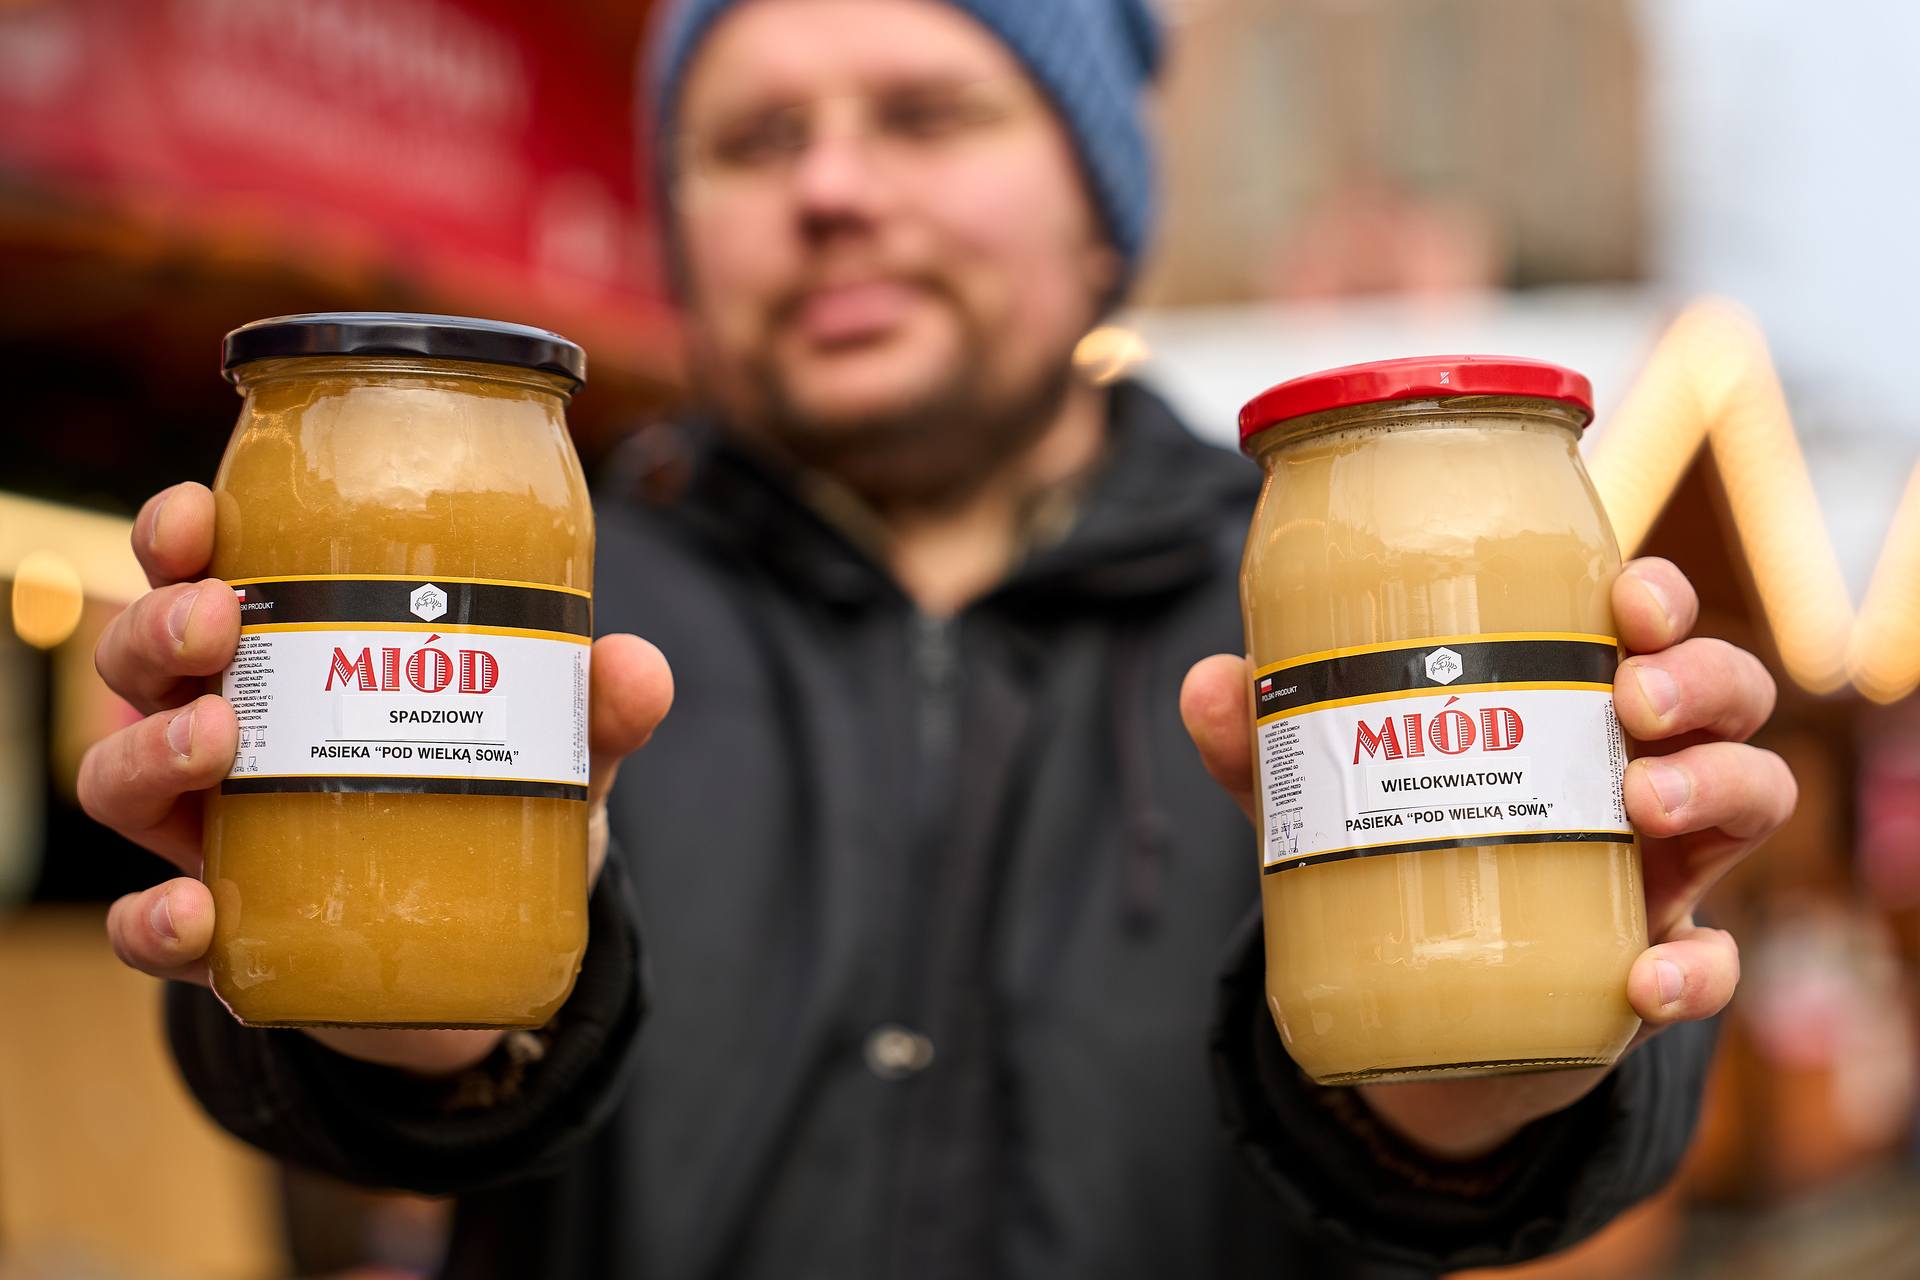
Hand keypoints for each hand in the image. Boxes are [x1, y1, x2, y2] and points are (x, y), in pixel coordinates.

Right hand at [78, 482, 672, 1075]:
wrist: (482, 946)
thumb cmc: (490, 799)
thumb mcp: (553, 746)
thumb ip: (595, 709)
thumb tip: (635, 666)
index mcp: (285, 651)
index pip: (199, 569)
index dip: (176, 534)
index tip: (199, 518)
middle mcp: (221, 730)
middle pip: (139, 657)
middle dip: (159, 625)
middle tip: (219, 618)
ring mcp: (206, 831)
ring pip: (115, 774)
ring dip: (149, 748)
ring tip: (217, 737)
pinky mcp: (220, 932)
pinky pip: (148, 930)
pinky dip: (153, 922)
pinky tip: (191, 912)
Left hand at [1179, 557, 1792, 1158]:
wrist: (1423, 996)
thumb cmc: (1394, 844)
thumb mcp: (1321, 790)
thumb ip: (1264, 743)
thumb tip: (1212, 684)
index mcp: (1569, 697)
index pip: (1644, 621)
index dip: (1656, 596)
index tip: (1626, 598)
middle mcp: (1637, 763)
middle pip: (1723, 692)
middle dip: (1699, 679)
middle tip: (1630, 701)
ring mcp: (1666, 863)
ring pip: (1753, 796)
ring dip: (1717, 787)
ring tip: (1643, 803)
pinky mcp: (1658, 961)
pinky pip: (1714, 963)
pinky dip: (1695, 971)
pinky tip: (1645, 980)